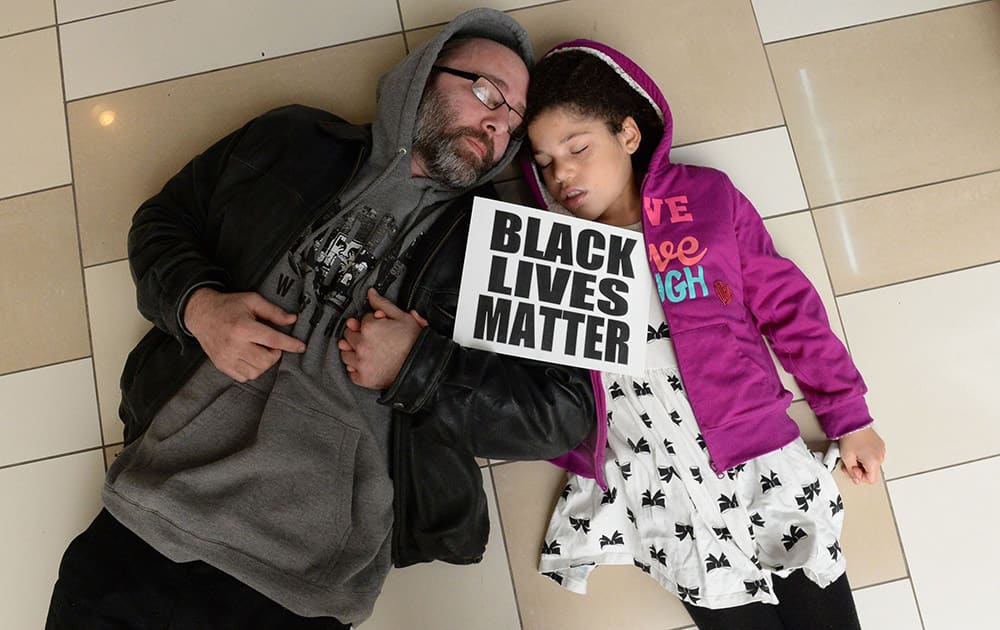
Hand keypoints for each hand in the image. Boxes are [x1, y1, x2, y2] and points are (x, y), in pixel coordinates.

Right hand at [184, 287, 304, 381]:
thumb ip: (273, 311)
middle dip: (275, 353)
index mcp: (242, 328)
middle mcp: (233, 345)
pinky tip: (250, 357)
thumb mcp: (252, 301)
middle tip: (271, 344)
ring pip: (256, 372)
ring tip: (259, 350)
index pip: (273, 340)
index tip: (301, 347)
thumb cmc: (228, 306)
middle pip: (266, 360)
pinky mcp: (221, 365)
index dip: (290, 344)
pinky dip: (251, 370)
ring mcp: (226, 358)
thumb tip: (292, 319)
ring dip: (264, 363)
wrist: (200, 314)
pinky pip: (244, 377)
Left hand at [338, 288, 427, 388]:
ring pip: (346, 354)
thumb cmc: (414, 344)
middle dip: (358, 334)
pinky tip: (366, 364)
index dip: (370, 322)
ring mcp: (361, 362)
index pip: (361, 320)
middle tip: (370, 338)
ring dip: (353, 351)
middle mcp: (362, 345)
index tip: (377, 326)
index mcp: (370, 328)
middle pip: (349, 335)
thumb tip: (371, 294)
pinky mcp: (363, 378)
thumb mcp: (403, 317)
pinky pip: (351, 373)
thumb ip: (383, 304)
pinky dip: (356, 369)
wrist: (422, 367)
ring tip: (367, 352)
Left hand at [838, 427, 885, 484]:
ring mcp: (881, 450)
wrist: (853, 422)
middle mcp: (881, 456)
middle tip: (850, 461)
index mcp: (874, 462)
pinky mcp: (880, 444)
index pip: (871, 480)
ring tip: (854, 453)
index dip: (860, 477)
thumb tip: (856, 479)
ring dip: (863, 462)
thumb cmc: (850, 437)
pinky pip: (874, 455)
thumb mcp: (846, 458)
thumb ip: (851, 472)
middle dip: (860, 469)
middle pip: (872, 471)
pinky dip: (867, 455)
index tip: (852, 470)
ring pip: (873, 464)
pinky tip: (859, 449)